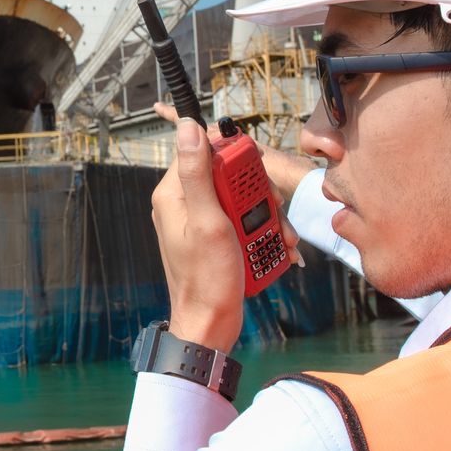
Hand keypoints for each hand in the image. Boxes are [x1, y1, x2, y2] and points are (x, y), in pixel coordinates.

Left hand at [149, 104, 301, 350]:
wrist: (211, 324)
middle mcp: (182, 203)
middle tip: (272, 212)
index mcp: (172, 194)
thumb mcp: (207, 221)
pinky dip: (259, 230)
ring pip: (240, 197)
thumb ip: (198, 173)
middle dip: (256, 192)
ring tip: (277, 238)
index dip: (232, 155)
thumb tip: (187, 127)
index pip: (201, 149)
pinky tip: (273, 246)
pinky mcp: (214, 236)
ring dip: (264, 215)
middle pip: (227, 174)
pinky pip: (241, 219)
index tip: (254, 171)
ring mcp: (199, 221)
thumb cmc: (207, 278)